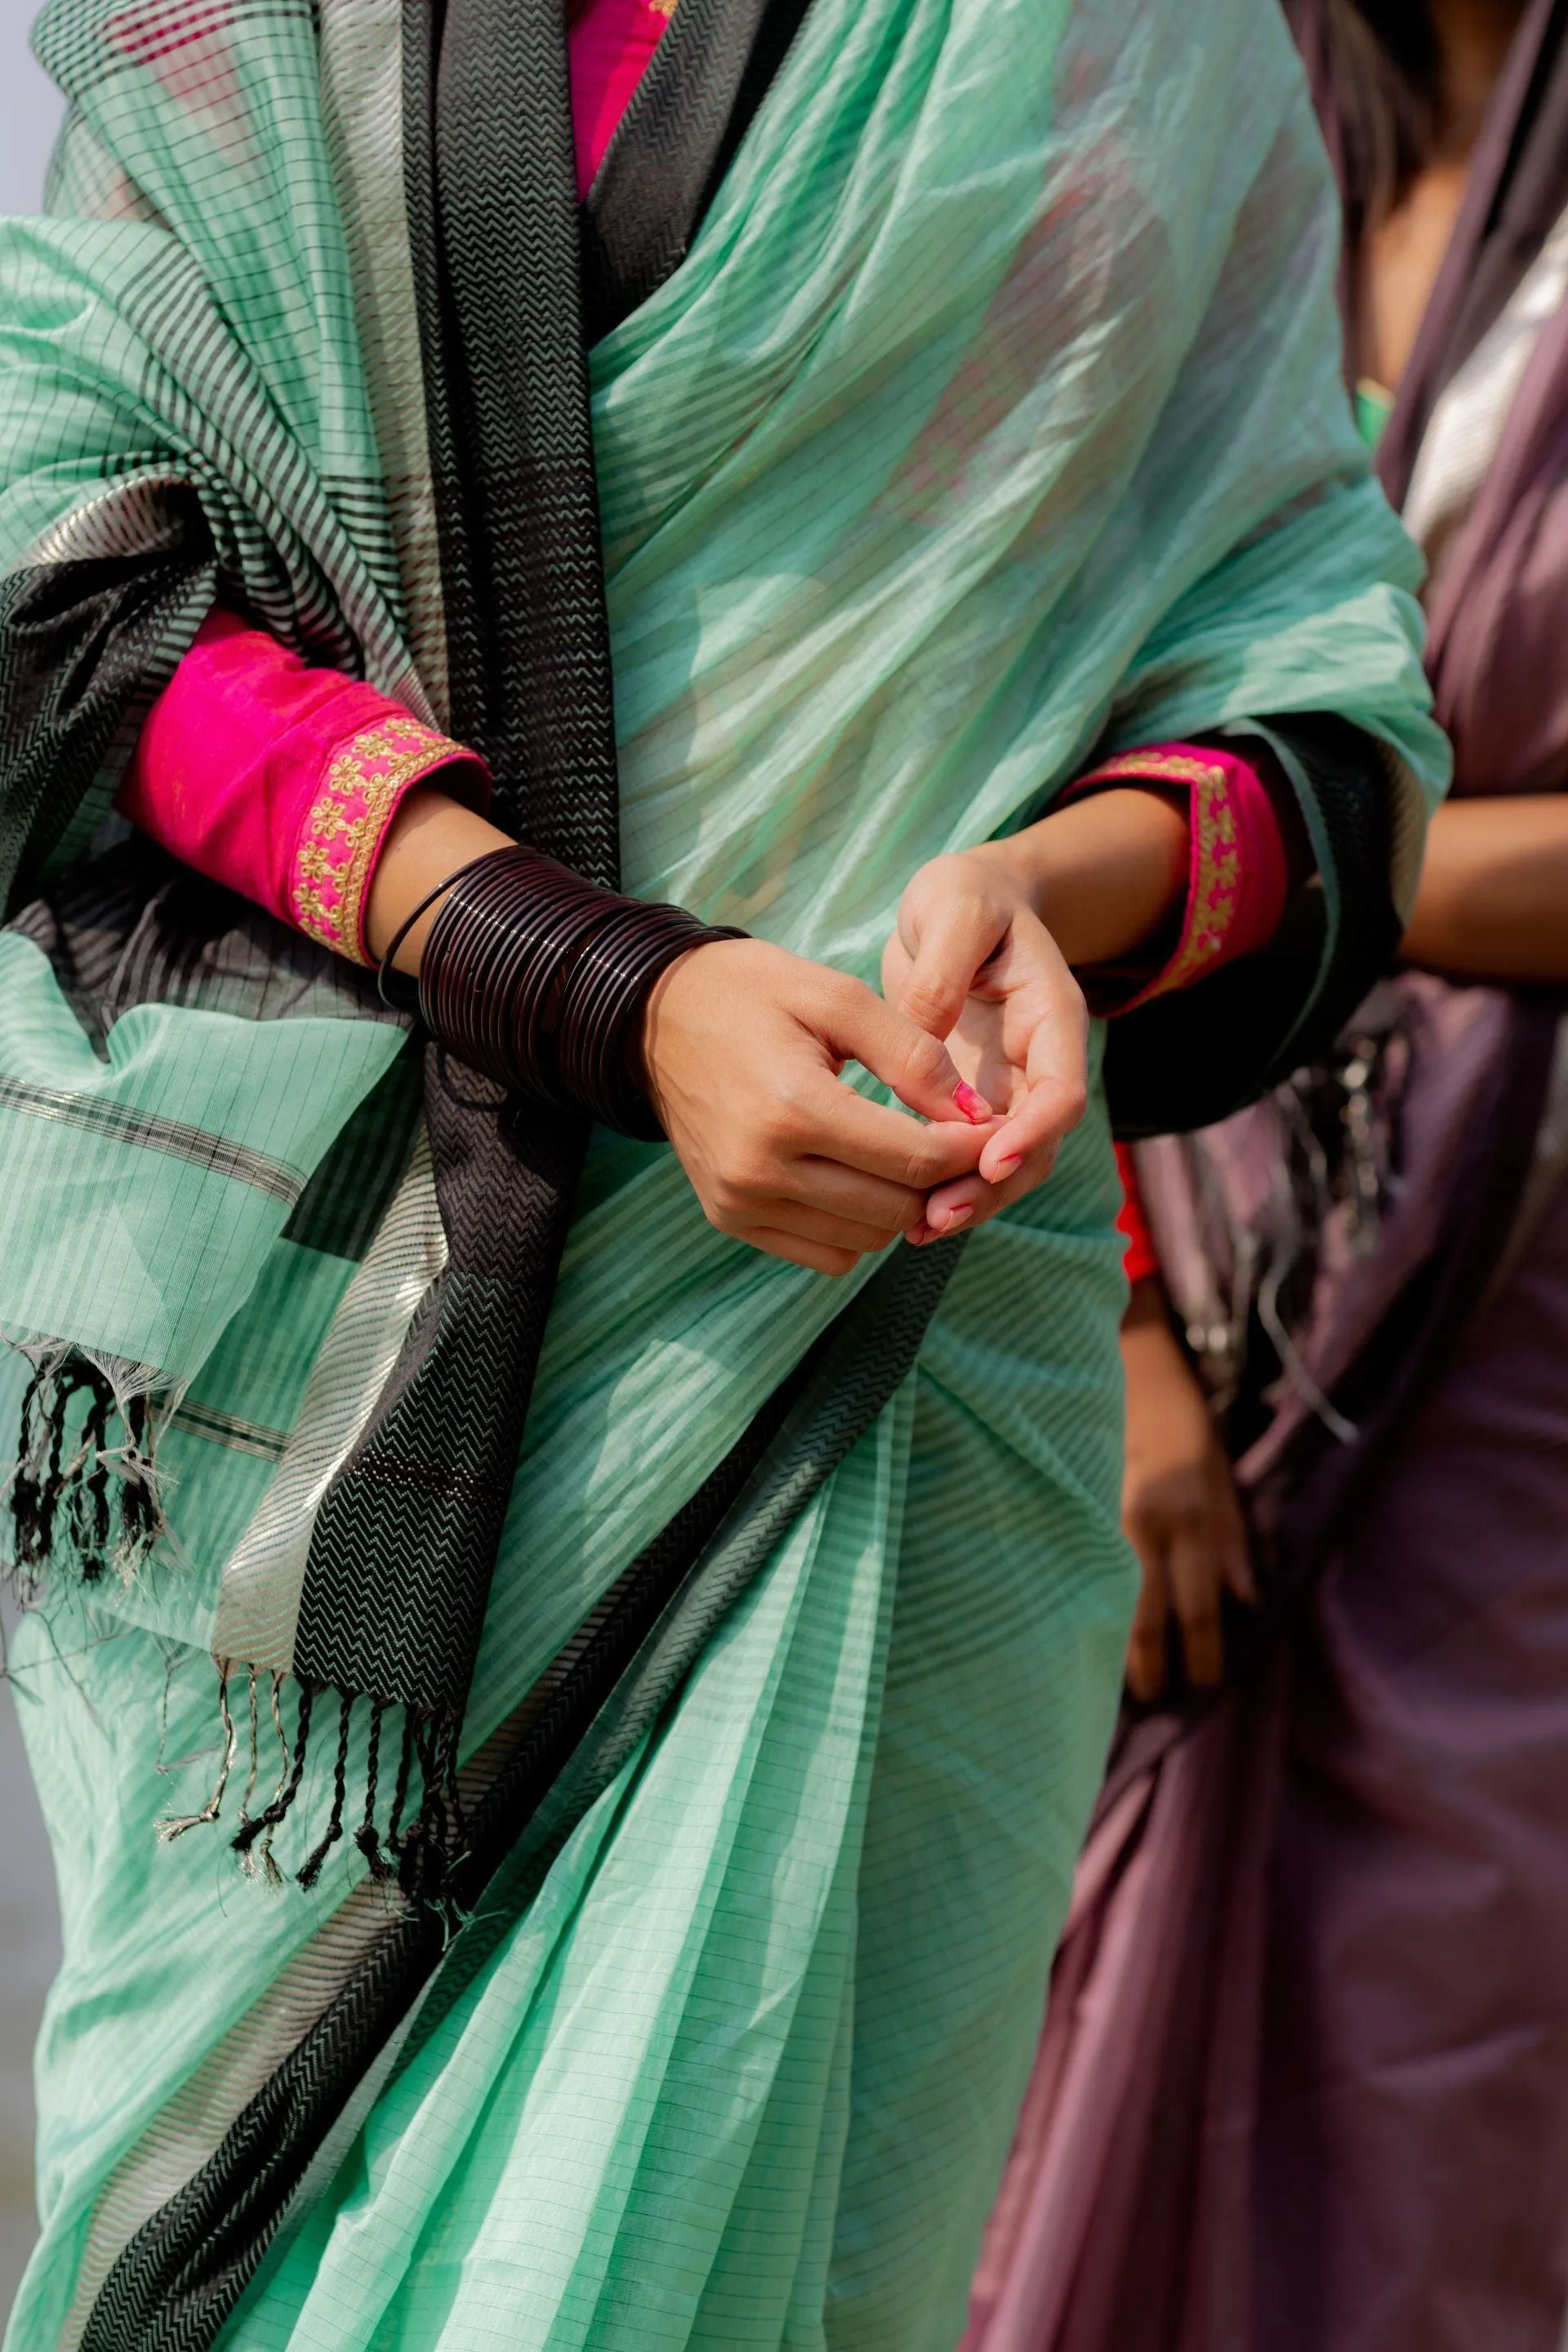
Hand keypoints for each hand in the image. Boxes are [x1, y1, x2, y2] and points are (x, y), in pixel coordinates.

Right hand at [642, 936, 994, 1274]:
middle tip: (958, 1143)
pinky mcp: (730, 1219)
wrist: (655, 1017)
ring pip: (866, 1241)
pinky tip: (858, 1179)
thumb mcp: (836, 995)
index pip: (914, 1160)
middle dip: (944, 1180)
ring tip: (908, 1157)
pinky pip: (825, 1255)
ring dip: (901, 1206)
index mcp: (791, 1107)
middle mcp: (760, 1168)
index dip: (969, 1149)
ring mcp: (740, 1201)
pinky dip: (857, 1228)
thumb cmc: (751, 993)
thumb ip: (910, 1052)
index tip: (990, 1126)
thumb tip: (970, 1114)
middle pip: (896, 1209)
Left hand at [881, 845, 1088, 1239]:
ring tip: (916, 1228)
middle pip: (1034, 1146)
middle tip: (936, 1215)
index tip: (990, 1161)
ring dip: (965, 1199)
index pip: (1060, 1091)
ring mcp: (1006, 1089)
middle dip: (991, 1187)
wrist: (963, 902)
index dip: (1032, 1132)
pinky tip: (900, 1210)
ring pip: (1002, 1164)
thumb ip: (943, 970)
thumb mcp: (955, 908)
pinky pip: (965, 1156)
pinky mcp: (969, 1103)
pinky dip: (940, 1184)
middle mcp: (1037, 1065)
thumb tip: (923, 1039)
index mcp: (1051, 1018)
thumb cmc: (965, 896)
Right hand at [1121, 1281, 1254, 1700]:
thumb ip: (1236, 1538)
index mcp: (1189, 1516)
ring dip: (1117, 1645)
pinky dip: (1092, 1604)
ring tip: (1122, 1686)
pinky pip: (1086, 1572)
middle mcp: (1145, 1524)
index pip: (1198, 1606)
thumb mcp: (1223, 1473)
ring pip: (1108, 1599)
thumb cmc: (1185, 1420)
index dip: (1202, 1653)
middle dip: (1151, 1666)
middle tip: (1157, 1701)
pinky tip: (1093, 1627)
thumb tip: (1249, 1601)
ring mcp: (1103, 1518)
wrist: (1126, 1366)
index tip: (1205, 1686)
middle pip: (1147, 1616)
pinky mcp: (1077, 1508)